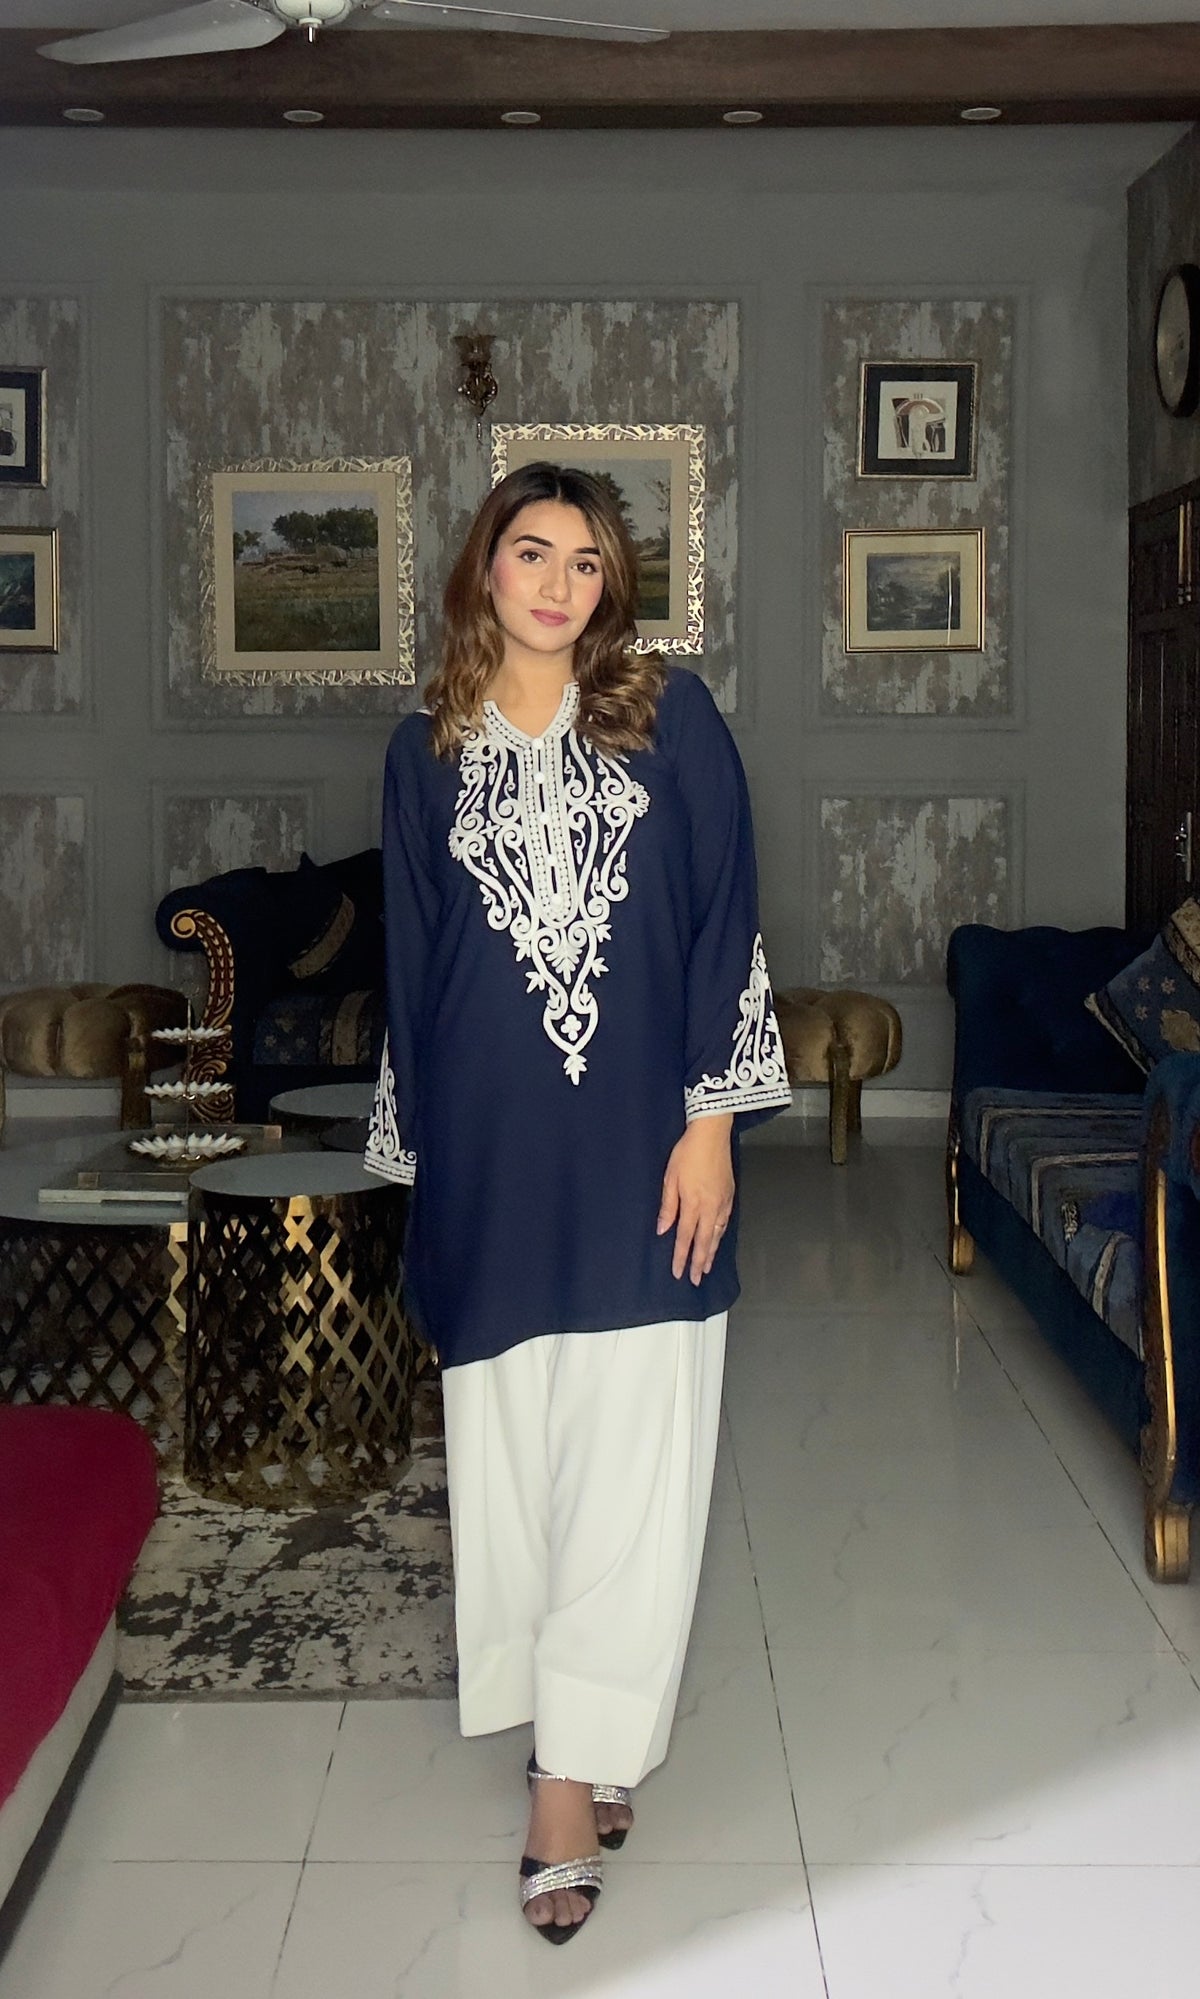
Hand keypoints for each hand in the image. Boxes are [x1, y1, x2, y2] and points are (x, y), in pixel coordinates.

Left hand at [657, 1115, 734, 1284]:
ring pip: (717, 1234)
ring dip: (712, 1252)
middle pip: (705, 1241)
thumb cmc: (687, 1153)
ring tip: (707, 1267)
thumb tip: (663, 1230)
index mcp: (693, 1203)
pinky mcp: (730, 1195)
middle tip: (696, 1280)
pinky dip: (720, 1236)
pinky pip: (725, 1222)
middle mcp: (711, 1207)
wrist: (712, 1133)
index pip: (686, 1237)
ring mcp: (723, 1202)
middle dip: (700, 1262)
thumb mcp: (670, 1178)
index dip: (681, 1257)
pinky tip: (717, 1240)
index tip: (678, 1273)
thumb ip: (668, 1206)